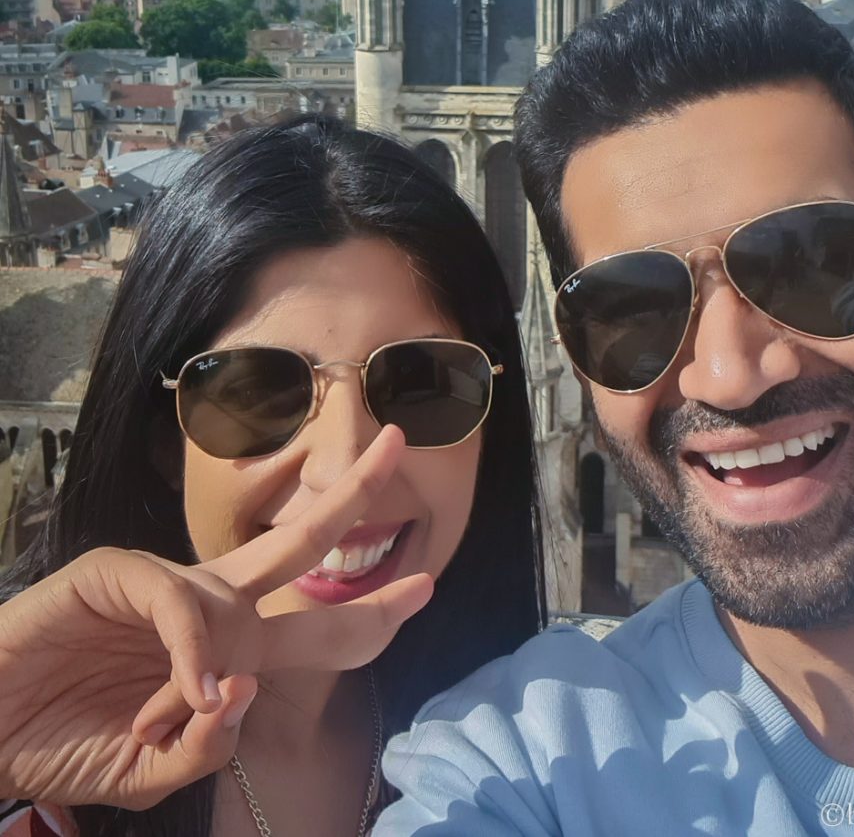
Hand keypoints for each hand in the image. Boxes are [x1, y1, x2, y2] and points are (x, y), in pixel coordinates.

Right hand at [0, 426, 432, 810]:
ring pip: (241, 564)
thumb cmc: (66, 744)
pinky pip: (179, 603)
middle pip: (298, 541)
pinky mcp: (119, 572)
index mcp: (228, 646)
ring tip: (197, 704)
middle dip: (352, 494)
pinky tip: (188, 690)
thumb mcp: (150, 771)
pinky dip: (190, 650)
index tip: (426, 586)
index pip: (312, 617)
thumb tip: (241, 694)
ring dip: (240, 631)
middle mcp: (210, 603)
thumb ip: (204, 746)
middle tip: (397, 444)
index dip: (368, 608)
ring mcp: (166, 581)